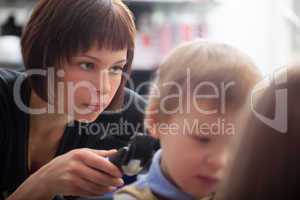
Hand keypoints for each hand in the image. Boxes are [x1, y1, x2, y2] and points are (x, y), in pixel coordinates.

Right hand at [9, 149, 123, 199]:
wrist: (48, 176)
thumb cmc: (68, 162)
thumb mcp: (81, 152)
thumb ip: (99, 153)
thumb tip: (115, 152)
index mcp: (81, 155)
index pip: (100, 162)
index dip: (112, 169)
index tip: (120, 172)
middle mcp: (76, 167)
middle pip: (99, 176)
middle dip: (112, 180)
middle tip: (120, 181)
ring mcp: (73, 179)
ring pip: (95, 186)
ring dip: (107, 188)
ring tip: (114, 186)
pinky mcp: (72, 189)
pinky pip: (89, 192)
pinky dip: (98, 192)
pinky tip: (104, 190)